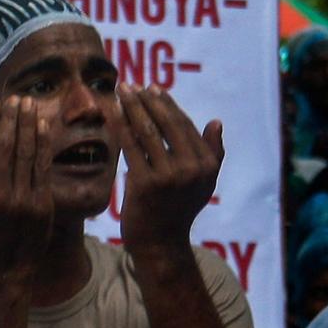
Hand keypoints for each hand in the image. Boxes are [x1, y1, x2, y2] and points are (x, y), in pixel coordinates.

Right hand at [0, 99, 53, 275]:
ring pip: (25, 152)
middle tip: (15, 98)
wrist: (3, 270)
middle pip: (4, 146)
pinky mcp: (41, 205)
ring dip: (28, 124)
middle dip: (11, 118)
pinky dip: (42, 144)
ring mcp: (20, 199)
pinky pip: (42, 167)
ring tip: (30, 104)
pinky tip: (43, 126)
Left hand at [117, 86, 221, 249]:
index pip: (183, 126)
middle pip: (165, 124)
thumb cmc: (178, 209)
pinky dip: (120, 126)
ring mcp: (169, 176)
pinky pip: (130, 147)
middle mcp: (192, 168)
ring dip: (131, 107)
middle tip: (131, 85)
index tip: (152, 89)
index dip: (167, 105)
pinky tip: (111, 112)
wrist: (160, 242)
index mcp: (207, 164)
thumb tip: (216, 122)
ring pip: (147, 132)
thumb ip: (212, 153)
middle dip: (147, 101)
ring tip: (121, 92)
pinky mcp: (145, 183)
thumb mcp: (204, 183)